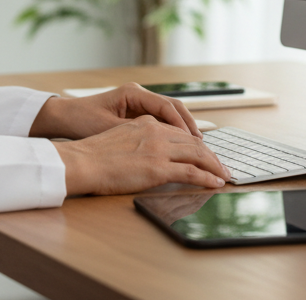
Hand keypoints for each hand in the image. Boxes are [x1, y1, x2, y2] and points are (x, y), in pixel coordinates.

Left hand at [30, 82, 200, 139]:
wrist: (62, 117)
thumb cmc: (81, 121)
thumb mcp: (108, 129)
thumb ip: (135, 133)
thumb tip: (162, 144)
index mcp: (133, 93)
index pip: (167, 106)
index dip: (183, 124)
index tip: (196, 141)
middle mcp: (138, 94)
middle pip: (173, 107)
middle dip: (189, 125)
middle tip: (203, 145)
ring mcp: (137, 102)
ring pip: (168, 114)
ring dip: (182, 129)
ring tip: (197, 147)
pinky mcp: (134, 112)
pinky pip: (159, 120)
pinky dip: (171, 132)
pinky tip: (178, 146)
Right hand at [55, 115, 229, 194]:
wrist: (82, 162)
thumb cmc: (92, 155)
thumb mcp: (117, 137)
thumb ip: (136, 140)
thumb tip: (146, 153)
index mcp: (145, 123)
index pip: (178, 132)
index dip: (194, 143)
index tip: (203, 152)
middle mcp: (155, 132)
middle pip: (193, 142)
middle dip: (210, 154)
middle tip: (220, 165)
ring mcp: (159, 150)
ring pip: (197, 154)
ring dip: (214, 166)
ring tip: (223, 174)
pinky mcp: (159, 168)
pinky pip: (192, 172)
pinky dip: (207, 177)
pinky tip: (215, 182)